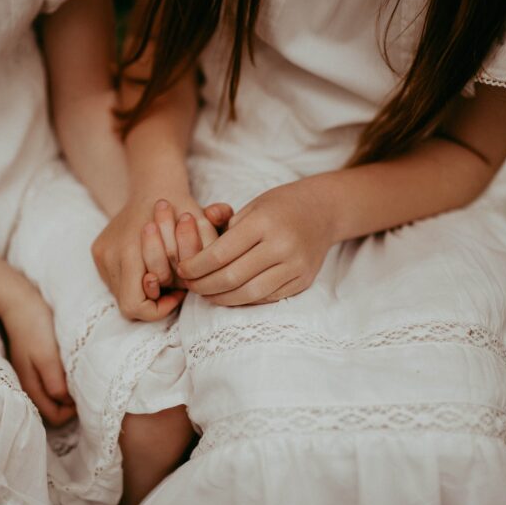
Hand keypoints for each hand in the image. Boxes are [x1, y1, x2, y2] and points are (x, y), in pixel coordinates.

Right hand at [0, 283, 75, 426]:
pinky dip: (64, 379)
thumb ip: (55, 382)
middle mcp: (30, 385)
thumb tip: (67, 401)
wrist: (20, 302)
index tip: (83, 393)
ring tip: (79, 375)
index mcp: (31, 387)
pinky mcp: (35, 363)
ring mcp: (32, 374)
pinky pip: (52, 381)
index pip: (55, 417)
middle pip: (54, 409)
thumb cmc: (35, 327)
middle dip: (71, 403)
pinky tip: (70, 366)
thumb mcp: (47, 357)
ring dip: (68, 390)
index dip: (71, 411)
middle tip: (84, 384)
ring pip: (54, 395)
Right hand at [93, 193, 223, 319]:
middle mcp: (110, 255)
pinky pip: (113, 280)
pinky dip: (132, 280)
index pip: (136, 306)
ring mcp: (101, 254)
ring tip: (162, 277)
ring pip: (120, 293)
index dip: (159, 308)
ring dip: (141, 291)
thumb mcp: (200, 236)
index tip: (178, 292)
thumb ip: (196, 263)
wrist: (155, 186)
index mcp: (129, 251)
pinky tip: (148, 268)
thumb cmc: (182, 211)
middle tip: (173, 289)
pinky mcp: (97, 251)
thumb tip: (187, 289)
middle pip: (127, 303)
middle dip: (152, 301)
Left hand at [175, 180, 335, 305]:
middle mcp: (282, 246)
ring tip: (206, 294)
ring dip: (222, 298)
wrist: (323, 211)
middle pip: (232, 277)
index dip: (195, 266)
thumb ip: (224, 227)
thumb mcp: (251, 205)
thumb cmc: (280, 206)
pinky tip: (230, 295)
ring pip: (249, 293)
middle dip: (204, 286)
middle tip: (190, 286)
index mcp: (264, 222)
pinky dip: (244, 299)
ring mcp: (295, 266)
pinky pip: (266, 297)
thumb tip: (194, 251)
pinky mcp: (302, 281)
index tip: (182, 270)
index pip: (220, 254)